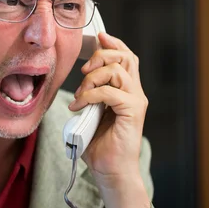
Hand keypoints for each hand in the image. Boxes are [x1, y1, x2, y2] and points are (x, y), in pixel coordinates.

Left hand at [68, 32, 149, 207]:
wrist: (109, 170)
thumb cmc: (97, 144)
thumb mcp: (88, 113)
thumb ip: (87, 96)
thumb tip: (73, 84)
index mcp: (125, 90)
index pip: (125, 57)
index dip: (113, 44)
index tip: (97, 37)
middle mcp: (134, 92)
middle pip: (124, 57)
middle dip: (99, 57)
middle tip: (82, 72)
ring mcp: (135, 101)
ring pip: (117, 71)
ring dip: (92, 78)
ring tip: (79, 95)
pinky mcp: (132, 112)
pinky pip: (109, 92)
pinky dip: (89, 95)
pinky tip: (78, 107)